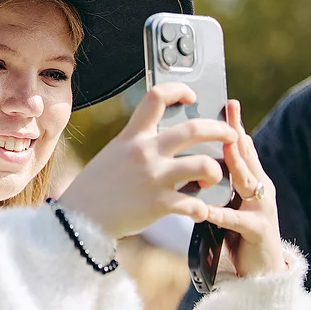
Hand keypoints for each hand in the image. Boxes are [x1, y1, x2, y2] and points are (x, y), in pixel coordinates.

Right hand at [60, 83, 237, 239]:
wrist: (79, 219)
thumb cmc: (95, 189)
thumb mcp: (112, 155)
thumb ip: (136, 144)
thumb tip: (162, 137)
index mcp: (132, 136)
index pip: (157, 97)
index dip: (179, 90)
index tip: (191, 96)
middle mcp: (145, 152)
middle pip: (195, 129)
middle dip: (221, 131)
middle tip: (231, 136)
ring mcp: (154, 178)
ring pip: (204, 165)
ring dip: (216, 172)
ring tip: (211, 179)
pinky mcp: (159, 205)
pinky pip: (195, 204)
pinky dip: (201, 208)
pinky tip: (197, 211)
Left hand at [193, 100, 286, 277]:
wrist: (257, 272)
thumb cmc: (236, 233)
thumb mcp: (226, 201)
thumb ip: (216, 179)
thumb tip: (192, 153)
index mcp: (249, 179)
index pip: (240, 147)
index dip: (233, 125)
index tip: (226, 103)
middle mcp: (259, 189)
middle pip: (247, 159)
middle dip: (238, 137)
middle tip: (228, 118)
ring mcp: (261, 209)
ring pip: (247, 183)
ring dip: (237, 167)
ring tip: (225, 152)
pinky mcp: (257, 231)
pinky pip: (236, 220)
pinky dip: (221, 214)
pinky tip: (206, 209)